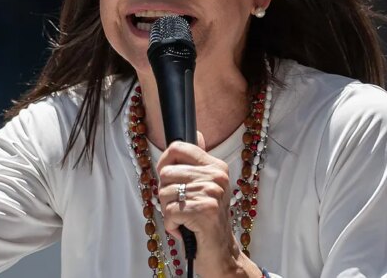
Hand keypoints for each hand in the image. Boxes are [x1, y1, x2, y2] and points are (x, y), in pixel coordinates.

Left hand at [156, 133, 260, 276]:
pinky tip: (183, 228)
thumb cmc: (207, 220)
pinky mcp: (203, 211)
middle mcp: (216, 177)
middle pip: (166, 173)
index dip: (164, 161)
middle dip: (165, 193)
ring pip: (164, 193)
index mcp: (216, 166)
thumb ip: (197, 162)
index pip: (178, 147)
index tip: (166, 176)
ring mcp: (211, 193)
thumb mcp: (206, 186)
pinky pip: (168, 212)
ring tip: (183, 218)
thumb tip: (198, 133)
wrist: (222, 252)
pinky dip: (170, 225)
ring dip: (167, 211)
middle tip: (179, 206)